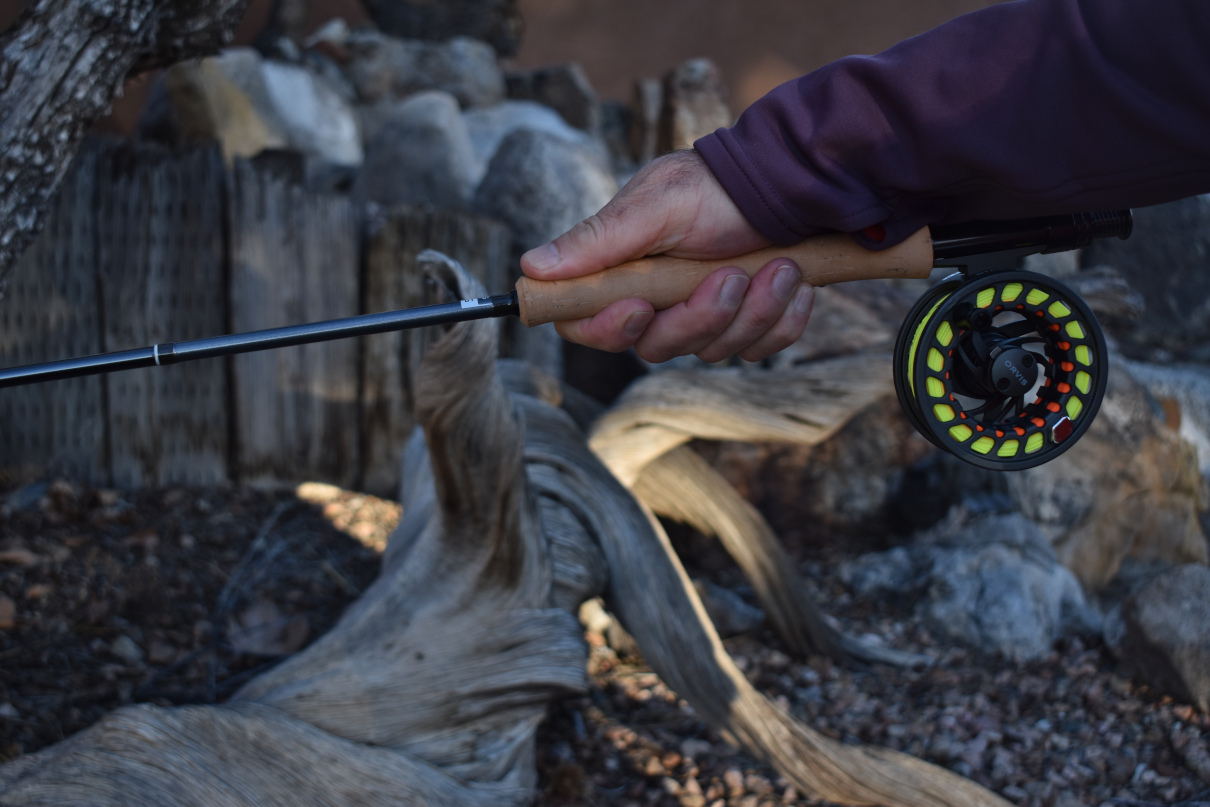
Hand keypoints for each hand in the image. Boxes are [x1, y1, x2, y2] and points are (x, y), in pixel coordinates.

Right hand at [519, 150, 815, 362]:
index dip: (606, 329)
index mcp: (621, 274)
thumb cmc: (714, 187)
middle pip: (655, 347)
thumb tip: (530, 267)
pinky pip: (760, 349)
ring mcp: (703, 320)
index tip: (638, 307)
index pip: (585, 325)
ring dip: (752, 310)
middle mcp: (657, 304)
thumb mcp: (655, 205)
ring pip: (713, 351)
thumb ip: (597, 240)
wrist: (788, 184)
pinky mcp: (747, 328)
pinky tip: (794, 280)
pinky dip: (782, 317)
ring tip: (779, 266)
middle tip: (732, 275)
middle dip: (700, 316)